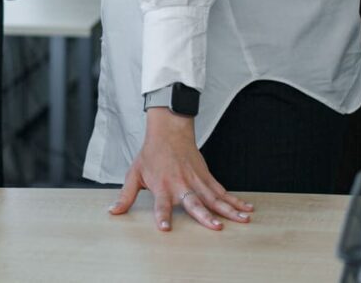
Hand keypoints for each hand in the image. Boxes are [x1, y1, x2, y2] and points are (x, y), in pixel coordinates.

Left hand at [108, 109, 253, 231]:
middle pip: (193, 202)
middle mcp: (181, 184)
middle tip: (215, 227)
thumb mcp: (134, 173)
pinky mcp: (207, 177)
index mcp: (162, 186)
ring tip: (241, 221)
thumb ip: (126, 195)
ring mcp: (196, 181)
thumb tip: (113, 212)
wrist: (168, 130)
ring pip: (214, 198)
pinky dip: (235, 201)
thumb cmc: (150, 155)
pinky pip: (222, 191)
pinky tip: (247, 210)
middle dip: (204, 215)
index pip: (161, 204)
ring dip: (228, 210)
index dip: (162, 216)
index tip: (165, 228)